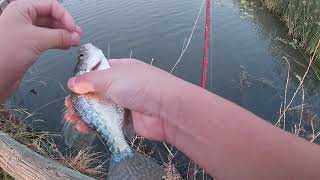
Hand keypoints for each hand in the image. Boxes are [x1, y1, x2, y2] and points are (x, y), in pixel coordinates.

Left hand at [0, 0, 80, 100]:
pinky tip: (65, 46)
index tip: (73, 28)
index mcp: (22, 9)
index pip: (51, 6)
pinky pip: (46, 40)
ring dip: (63, 35)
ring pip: (50, 29)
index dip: (65, 16)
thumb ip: (59, 36)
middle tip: (76, 36)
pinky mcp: (27, 46)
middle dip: (66, 26)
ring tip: (73, 42)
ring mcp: (25, 32)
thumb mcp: (37, 39)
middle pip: (51, 17)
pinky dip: (58, 42)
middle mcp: (23, 19)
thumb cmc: (4, 53)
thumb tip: (74, 36)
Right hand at [64, 59, 183, 141]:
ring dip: (86, 114)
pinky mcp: (128, 120)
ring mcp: (126, 103)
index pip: (98, 71)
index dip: (83, 79)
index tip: (71, 88)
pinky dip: (96, 125)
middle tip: (69, 107)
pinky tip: (84, 127)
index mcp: (121, 69)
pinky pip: (108, 122)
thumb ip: (90, 80)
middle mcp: (123, 85)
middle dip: (81, 99)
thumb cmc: (143, 87)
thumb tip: (73, 82)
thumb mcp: (112, 77)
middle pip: (97, 92)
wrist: (167, 110)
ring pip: (101, 108)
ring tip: (72, 119)